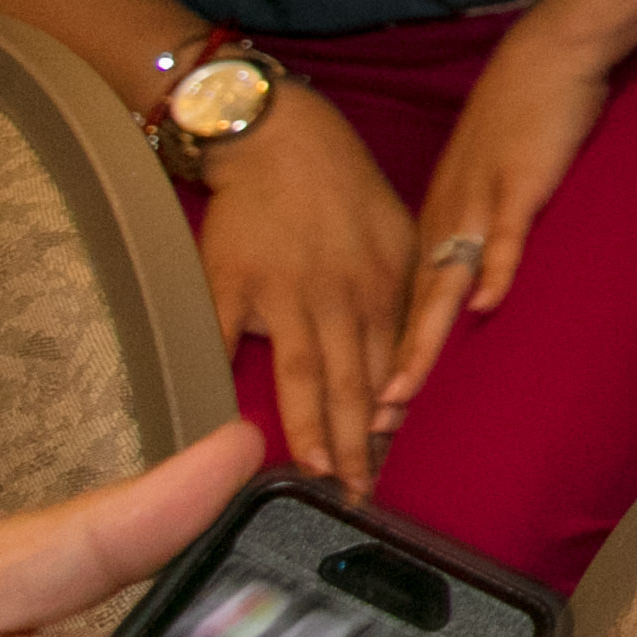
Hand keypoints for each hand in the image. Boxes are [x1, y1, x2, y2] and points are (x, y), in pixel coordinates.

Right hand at [193, 105, 419, 489]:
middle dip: (358, 443)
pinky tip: (227, 425)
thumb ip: (402, 296)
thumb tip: (408, 359)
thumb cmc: (344, 192)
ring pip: (305, 372)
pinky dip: (231, 383)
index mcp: (383, 286)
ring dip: (312, 427)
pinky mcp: (232, 285)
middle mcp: (340, 296)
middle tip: (360, 495)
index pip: (395, 367)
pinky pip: (229, 343)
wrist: (281, 141)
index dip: (394, 421)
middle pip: (354, 382)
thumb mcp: (397, 236)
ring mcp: (284, 292)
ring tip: (316, 473)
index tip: (396, 467)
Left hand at [384, 28, 620, 424]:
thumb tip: (464, 292)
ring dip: (421, 341)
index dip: (382, 366)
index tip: (361, 423)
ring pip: (442, 285)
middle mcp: (445, 225)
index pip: (400, 311)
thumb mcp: (480, 185)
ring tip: (399, 394)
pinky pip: (504, 233)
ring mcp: (478, 206)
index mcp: (433, 230)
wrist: (543, 60)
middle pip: (413, 312)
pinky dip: (494, 269)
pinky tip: (487, 304)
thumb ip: (471, 236)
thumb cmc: (515, 123)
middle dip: (390, 376)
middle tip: (367, 432)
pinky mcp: (516, 184)